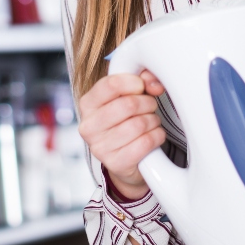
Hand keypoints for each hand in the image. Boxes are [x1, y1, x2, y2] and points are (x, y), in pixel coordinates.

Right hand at [78, 70, 166, 199]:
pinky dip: (157, 136)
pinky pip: (146, 142)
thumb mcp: (128, 96)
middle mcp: (88, 126)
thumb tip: (154, 83)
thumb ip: (141, 80)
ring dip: (153, 121)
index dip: (134, 82)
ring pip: (139, 124)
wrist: (125, 159)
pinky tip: (153, 136)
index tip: (141, 87)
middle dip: (147, 103)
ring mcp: (100, 147)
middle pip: (129, 104)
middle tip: (149, 106)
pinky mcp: (116, 163)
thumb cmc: (125, 120)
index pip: (112, 84)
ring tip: (150, 122)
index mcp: (87, 104)